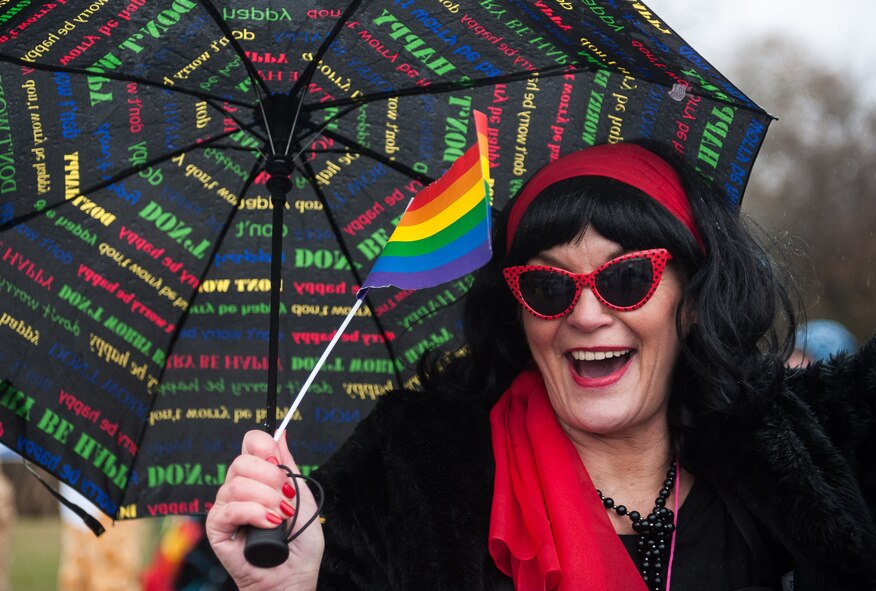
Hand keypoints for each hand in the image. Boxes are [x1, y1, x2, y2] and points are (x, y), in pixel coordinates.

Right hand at [206, 430, 324, 590]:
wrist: (294, 576)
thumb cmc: (300, 542)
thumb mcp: (301, 496)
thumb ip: (288, 465)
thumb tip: (282, 434)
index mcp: (258, 477)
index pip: (250, 443)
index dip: (263, 447)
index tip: (279, 463)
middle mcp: (238, 488)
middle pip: (242, 461)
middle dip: (270, 477)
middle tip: (286, 498)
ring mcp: (226, 507)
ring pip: (237, 484)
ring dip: (266, 499)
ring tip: (281, 517)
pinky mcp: (217, 528)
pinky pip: (230, 509)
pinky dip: (254, 514)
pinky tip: (269, 524)